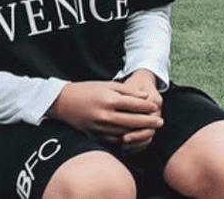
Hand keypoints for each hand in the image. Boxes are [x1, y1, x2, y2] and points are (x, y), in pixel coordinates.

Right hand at [48, 79, 162, 148]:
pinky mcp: (93, 135)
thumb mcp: (109, 85)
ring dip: (138, 132)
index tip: (156, 107)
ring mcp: (98, 127)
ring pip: (124, 132)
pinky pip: (113, 139)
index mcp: (109, 100)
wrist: (63, 102)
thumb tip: (146, 97)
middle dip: (148, 122)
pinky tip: (133, 135)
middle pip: (132, 121)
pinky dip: (124, 138)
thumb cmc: (89, 90)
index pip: (134, 105)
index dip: (147, 107)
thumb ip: (128, 91)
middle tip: (160, 122)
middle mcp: (104, 115)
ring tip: (150, 130)